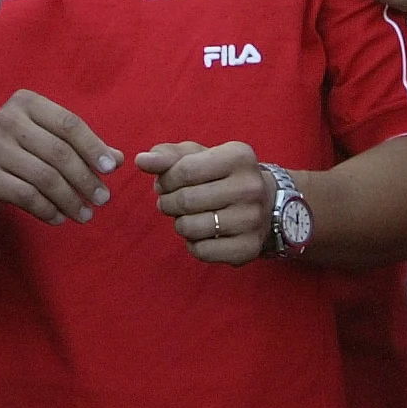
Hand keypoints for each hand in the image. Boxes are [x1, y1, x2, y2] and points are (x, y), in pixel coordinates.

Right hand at [0, 89, 120, 224]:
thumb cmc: (14, 153)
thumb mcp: (45, 141)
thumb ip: (80, 146)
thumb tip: (120, 159)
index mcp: (26, 102)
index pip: (69, 124)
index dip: (94, 147)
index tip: (112, 169)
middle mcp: (7, 119)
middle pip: (59, 152)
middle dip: (85, 179)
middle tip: (103, 199)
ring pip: (44, 177)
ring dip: (70, 200)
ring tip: (86, 214)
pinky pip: (26, 196)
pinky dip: (48, 210)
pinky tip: (60, 219)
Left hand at [140, 140, 273, 265]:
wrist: (266, 202)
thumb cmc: (221, 175)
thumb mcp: (198, 156)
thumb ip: (167, 156)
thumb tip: (141, 160)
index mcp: (238, 156)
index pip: (183, 171)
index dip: (165, 180)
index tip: (165, 184)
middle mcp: (251, 187)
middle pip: (186, 200)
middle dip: (168, 203)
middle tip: (170, 202)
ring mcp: (252, 219)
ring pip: (191, 227)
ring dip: (179, 224)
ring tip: (186, 217)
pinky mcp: (249, 247)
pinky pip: (202, 251)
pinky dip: (193, 244)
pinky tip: (201, 233)